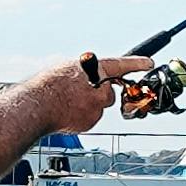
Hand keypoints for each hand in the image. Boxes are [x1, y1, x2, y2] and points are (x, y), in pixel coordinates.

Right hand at [39, 54, 153, 133]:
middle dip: (98, 93)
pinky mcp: (92, 122)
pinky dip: (82, 116)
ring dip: (88, 105)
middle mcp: (101, 88)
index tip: (148, 64)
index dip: (136, 64)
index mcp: (96, 69)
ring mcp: (98, 106)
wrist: (38, 106)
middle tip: (80, 93)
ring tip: (69, 103)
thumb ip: (84, 70)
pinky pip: (90, 118)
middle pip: (108, 92)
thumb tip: (87, 73)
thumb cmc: (48, 85)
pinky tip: (68, 112)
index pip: (121, 65)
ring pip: (99, 106)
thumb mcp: (67, 67)